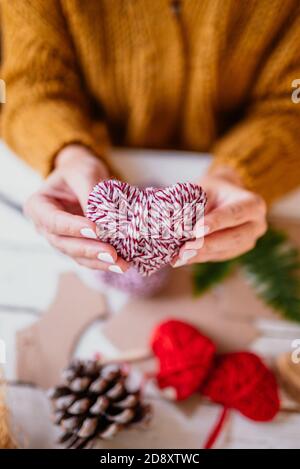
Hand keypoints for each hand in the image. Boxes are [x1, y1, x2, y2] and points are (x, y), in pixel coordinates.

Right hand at [24, 145, 129, 272]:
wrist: (84, 176)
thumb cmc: (78, 170)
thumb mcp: (82, 172)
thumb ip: (89, 193)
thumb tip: (101, 218)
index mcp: (38, 206)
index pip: (53, 221)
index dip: (73, 227)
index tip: (95, 229)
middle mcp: (46, 227)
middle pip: (64, 244)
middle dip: (89, 249)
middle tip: (111, 252)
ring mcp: (61, 239)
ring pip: (77, 256)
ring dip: (99, 261)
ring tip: (121, 264)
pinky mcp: (78, 247)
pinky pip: (89, 259)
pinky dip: (105, 262)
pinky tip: (121, 264)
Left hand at [172, 166, 266, 266]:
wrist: (221, 197)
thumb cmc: (213, 190)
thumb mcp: (206, 189)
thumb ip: (196, 205)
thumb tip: (179, 224)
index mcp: (254, 205)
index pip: (234, 214)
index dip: (216, 223)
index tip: (197, 230)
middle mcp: (256, 225)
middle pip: (233, 238)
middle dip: (207, 244)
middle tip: (185, 248)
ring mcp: (247, 241)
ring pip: (224, 251)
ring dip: (200, 254)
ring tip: (179, 256)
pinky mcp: (234, 252)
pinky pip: (217, 257)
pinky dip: (198, 258)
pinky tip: (182, 259)